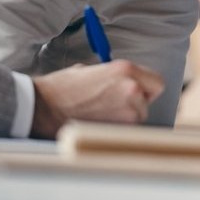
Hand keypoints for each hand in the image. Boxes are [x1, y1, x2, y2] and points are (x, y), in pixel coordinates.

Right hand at [30, 60, 164, 137]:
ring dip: (126, 117)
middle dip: (137, 103)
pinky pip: (126, 130)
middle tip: (115, 104)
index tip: (137, 91)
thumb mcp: (91, 70)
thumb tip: (120, 83)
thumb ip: (113, 76)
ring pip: (139, 117)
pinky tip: (98, 122)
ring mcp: (127, 111)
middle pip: (149, 100)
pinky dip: (116, 128)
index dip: (147, 88)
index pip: (157, 82)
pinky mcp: (118, 129)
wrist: (43, 108)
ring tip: (101, 113)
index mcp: (125, 69)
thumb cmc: (61, 88)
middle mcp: (132, 88)